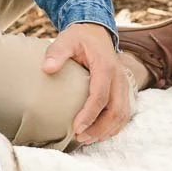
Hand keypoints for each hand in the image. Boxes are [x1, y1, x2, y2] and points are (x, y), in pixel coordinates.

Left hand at [42, 22, 129, 143]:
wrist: (96, 31)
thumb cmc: (79, 37)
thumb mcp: (66, 39)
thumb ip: (56, 52)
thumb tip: (47, 69)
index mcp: (105, 66)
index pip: (100, 96)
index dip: (90, 114)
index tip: (76, 127)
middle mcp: (119, 77)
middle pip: (116, 110)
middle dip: (99, 128)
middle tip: (80, 138)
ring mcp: (124, 84)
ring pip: (123, 114)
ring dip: (108, 130)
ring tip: (88, 139)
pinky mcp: (123, 89)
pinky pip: (125, 112)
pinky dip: (115, 126)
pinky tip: (100, 133)